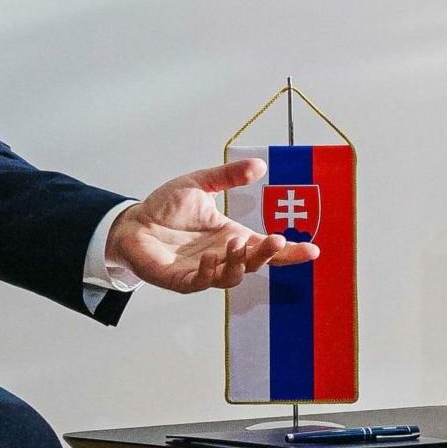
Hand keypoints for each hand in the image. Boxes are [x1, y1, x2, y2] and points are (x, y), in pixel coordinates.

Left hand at [107, 158, 320, 293]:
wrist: (133, 222)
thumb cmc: (165, 207)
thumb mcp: (201, 184)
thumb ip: (228, 176)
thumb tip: (259, 165)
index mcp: (232, 237)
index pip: (266, 248)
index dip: (290, 252)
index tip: (313, 250)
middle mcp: (222, 256)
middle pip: (254, 263)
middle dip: (267, 254)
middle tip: (277, 240)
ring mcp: (203, 271)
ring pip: (232, 277)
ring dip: (239, 262)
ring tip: (237, 243)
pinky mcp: (182, 280)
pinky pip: (201, 282)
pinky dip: (208, 272)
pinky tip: (209, 257)